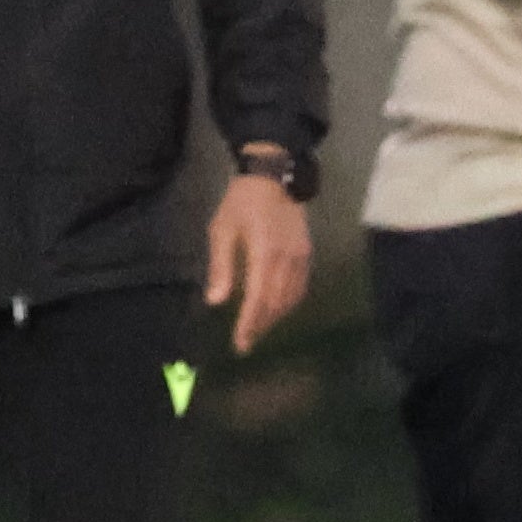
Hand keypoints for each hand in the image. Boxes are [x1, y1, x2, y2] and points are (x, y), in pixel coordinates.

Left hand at [204, 167, 311, 356]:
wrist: (274, 177)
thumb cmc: (241, 203)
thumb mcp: (222, 230)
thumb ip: (221, 267)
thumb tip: (215, 301)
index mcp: (264, 254)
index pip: (257, 298)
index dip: (249, 324)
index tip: (240, 343)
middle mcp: (287, 260)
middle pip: (276, 304)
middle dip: (260, 326)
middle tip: (246, 344)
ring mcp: (301, 257)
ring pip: (290, 299)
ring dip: (274, 318)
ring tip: (257, 331)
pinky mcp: (306, 254)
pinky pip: (300, 287)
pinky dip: (288, 304)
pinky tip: (276, 311)